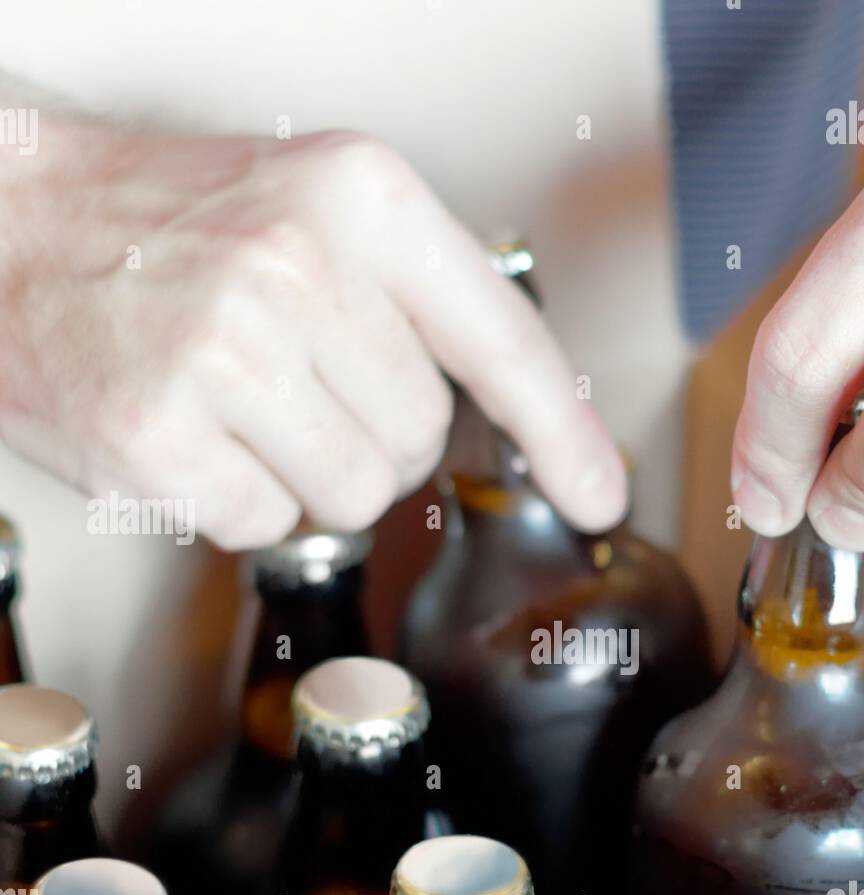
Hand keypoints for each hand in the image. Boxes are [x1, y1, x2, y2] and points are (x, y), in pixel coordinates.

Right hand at [0, 117, 625, 548]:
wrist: (3, 221)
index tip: (600, 493)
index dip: (563, 432)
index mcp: (361, 198)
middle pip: (421, 443)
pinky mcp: (158, 434)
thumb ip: (411, 299)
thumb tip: (505, 414)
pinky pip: (265, 524)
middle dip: (371, 440)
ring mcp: (225, 352)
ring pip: (354, 498)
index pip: (503, 341)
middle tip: (293, 385)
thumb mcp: (311, 209)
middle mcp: (300, 266)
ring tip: (241, 408)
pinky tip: (193, 435)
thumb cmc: (164, 225)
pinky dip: (235, 500)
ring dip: (307, 477)